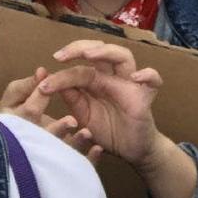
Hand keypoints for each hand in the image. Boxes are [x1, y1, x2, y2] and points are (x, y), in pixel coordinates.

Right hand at [0, 66, 100, 162]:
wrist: (18, 143)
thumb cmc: (17, 111)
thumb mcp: (16, 96)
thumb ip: (29, 85)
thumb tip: (42, 71)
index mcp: (19, 122)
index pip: (30, 111)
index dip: (41, 99)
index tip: (53, 88)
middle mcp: (32, 141)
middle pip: (45, 136)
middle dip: (58, 128)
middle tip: (72, 121)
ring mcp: (48, 155)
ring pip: (62, 151)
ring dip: (75, 142)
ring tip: (87, 133)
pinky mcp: (63, 164)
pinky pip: (77, 163)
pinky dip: (89, 157)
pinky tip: (98, 148)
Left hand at [31, 39, 164, 172]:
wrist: (131, 150)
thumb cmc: (108, 129)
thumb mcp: (84, 115)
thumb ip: (72, 98)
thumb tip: (50, 80)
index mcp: (97, 79)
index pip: (79, 67)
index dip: (62, 71)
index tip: (43, 83)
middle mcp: (113, 76)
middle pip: (101, 49)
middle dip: (80, 47)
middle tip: (61, 57)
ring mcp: (130, 84)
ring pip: (124, 56)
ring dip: (107, 52)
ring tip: (89, 56)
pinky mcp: (145, 97)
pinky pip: (153, 80)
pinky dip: (148, 75)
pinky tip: (135, 78)